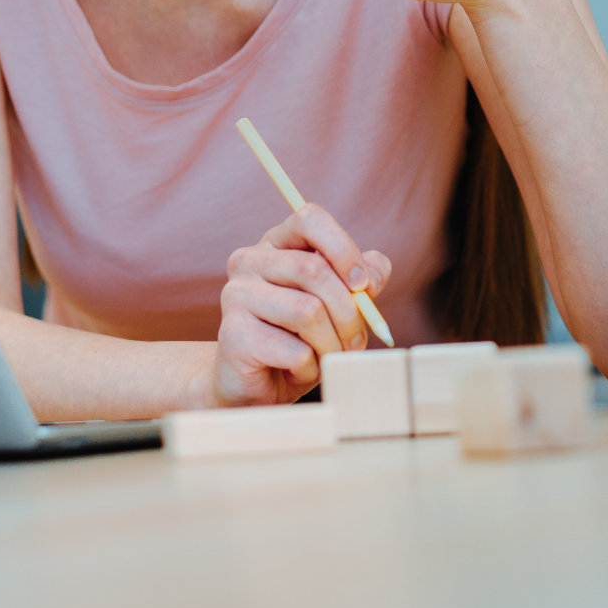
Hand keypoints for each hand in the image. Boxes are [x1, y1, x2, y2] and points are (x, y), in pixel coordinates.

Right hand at [210, 202, 390, 406]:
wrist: (257, 389)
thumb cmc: (300, 341)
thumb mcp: (337, 306)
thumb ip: (359, 281)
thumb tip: (375, 272)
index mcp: (274, 243)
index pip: (309, 218)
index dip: (343, 248)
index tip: (365, 285)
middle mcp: (248, 261)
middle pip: (314, 269)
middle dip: (349, 312)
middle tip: (356, 340)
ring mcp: (235, 295)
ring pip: (308, 311)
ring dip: (332, 344)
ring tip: (328, 357)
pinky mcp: (232, 334)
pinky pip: (295, 350)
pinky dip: (310, 367)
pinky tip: (298, 371)